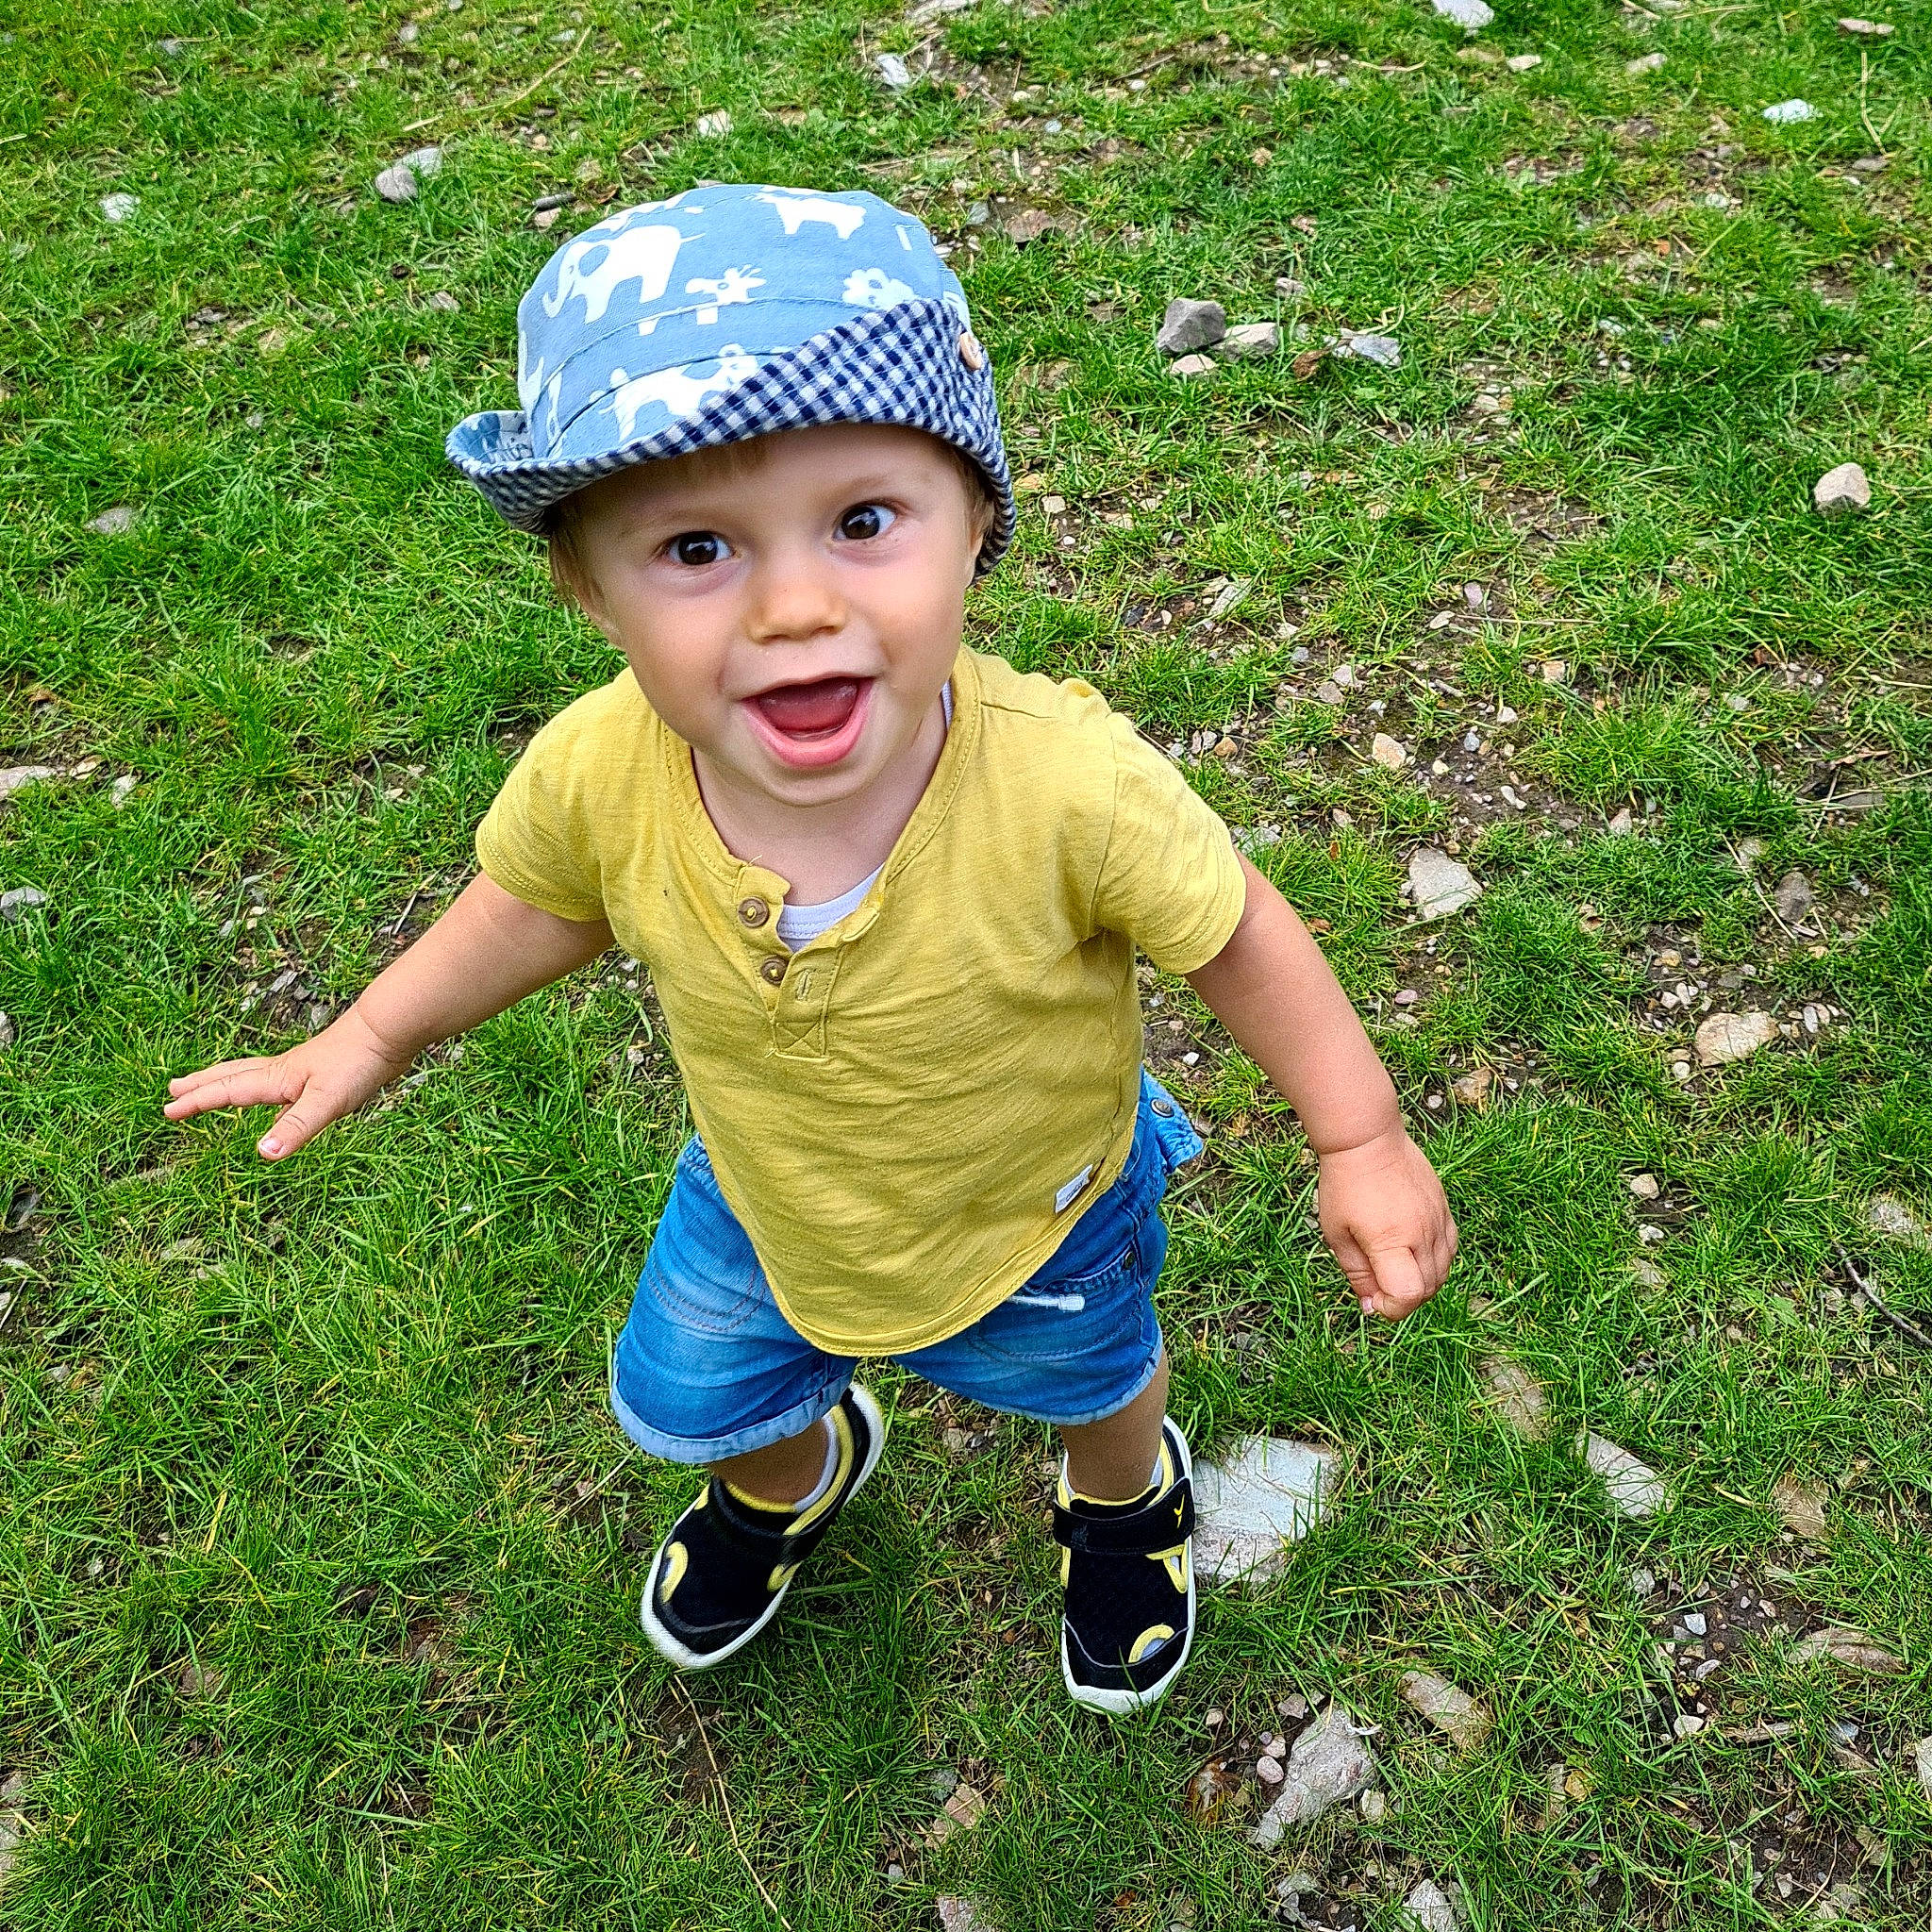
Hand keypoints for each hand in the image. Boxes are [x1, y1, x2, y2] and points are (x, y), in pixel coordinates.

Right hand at [163, 1006, 413, 1159]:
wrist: (388, 1033)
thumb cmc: (357, 1064)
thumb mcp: (326, 1102)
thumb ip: (296, 1127)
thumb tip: (262, 1153)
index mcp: (276, 1080)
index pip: (228, 1092)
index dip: (198, 1102)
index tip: (167, 1111)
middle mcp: (283, 1073)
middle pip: (232, 1076)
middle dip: (202, 1085)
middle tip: (173, 1088)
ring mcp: (302, 1072)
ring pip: (253, 1076)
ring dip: (228, 1082)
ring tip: (211, 1086)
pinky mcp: (321, 1074)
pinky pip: (281, 1085)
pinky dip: (266, 1094)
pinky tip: (277, 1106)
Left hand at [1316, 1124, 1456, 1319]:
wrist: (1367, 1140)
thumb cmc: (1344, 1184)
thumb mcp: (1337, 1234)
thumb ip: (1356, 1274)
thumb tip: (1371, 1306)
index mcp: (1391, 1241)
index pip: (1408, 1294)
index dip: (1391, 1309)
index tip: (1373, 1300)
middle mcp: (1422, 1233)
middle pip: (1428, 1289)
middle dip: (1403, 1299)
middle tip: (1378, 1286)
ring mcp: (1438, 1221)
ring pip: (1442, 1273)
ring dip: (1420, 1283)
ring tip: (1392, 1268)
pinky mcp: (1445, 1210)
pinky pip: (1450, 1250)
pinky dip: (1435, 1263)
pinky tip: (1412, 1254)